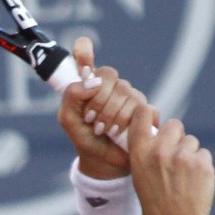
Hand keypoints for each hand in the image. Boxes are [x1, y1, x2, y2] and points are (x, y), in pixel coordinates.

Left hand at [57, 37, 150, 178]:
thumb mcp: (68, 120)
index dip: (83, 52)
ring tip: (103, 130)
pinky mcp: (146, 110)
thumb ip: (72, 96)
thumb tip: (91, 82)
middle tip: (91, 120)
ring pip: (126, 92)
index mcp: (90, 81)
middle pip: (109, 76)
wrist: (102, 162)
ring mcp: (131, 95)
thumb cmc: (84, 138)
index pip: (84, 53)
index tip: (81, 66)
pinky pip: (140, 107)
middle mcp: (112, 84)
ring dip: (111, 115)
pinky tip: (118, 133)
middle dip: (98, 100)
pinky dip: (125, 122)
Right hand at [126, 108, 214, 214]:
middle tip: (175, 160)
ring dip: (190, 155)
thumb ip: (148, 151)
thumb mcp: (141, 175)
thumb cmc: (156, 203)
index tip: (154, 121)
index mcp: (139, 152)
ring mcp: (182, 155)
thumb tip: (160, 131)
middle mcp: (159, 150)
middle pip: (174, 125)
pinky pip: (204, 154)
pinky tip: (194, 183)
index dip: (149, 114)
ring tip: (184, 178)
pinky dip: (202, 166)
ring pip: (191, 141)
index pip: (142, 114)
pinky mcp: (201, 162)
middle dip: (177, 138)